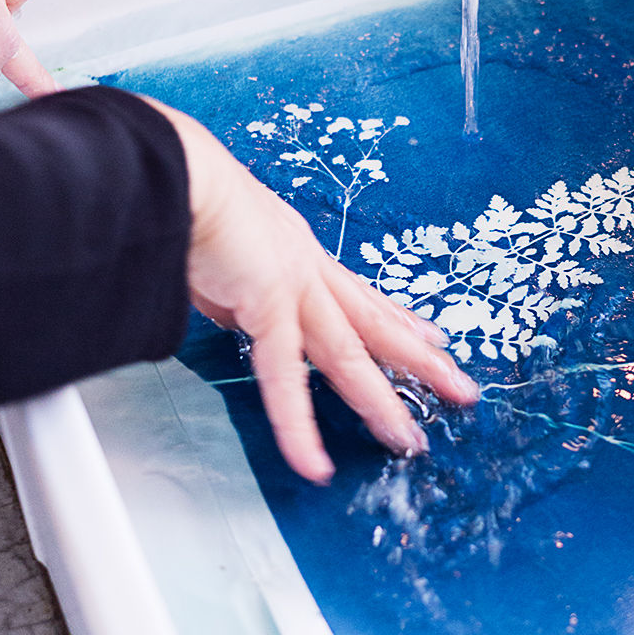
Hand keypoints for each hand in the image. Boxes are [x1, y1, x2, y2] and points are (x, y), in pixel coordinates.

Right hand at [147, 99, 479, 483]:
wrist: (173, 171)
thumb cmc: (185, 197)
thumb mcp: (223, 255)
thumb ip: (234, 290)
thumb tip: (231, 309)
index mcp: (298, 253)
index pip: (360, 296)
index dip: (398, 320)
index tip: (431, 337)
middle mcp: (307, 267)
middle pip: (376, 324)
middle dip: (421, 361)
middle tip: (461, 389)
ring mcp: (295, 286)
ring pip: (350, 355)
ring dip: (381, 401)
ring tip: (409, 439)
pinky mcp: (269, 303)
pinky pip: (285, 379)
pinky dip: (298, 426)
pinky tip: (313, 463)